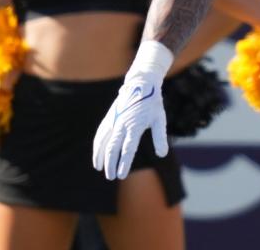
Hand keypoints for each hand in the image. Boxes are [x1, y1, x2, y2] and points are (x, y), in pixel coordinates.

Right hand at [92, 41, 172, 179]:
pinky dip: (97, 144)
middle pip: (112, 148)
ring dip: (100, 156)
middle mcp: (121, 124)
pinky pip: (100, 133)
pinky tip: (97, 152)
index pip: (127, 149)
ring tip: (99, 168)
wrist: (142, 83)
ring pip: (102, 141)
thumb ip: (160, 137)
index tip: (121, 175)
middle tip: (111, 176)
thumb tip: (162, 154)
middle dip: (110, 164)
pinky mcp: (110, 117)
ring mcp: (113, 120)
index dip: (123, 163)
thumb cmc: (153, 103)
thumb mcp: (160, 119)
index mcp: (134, 126)